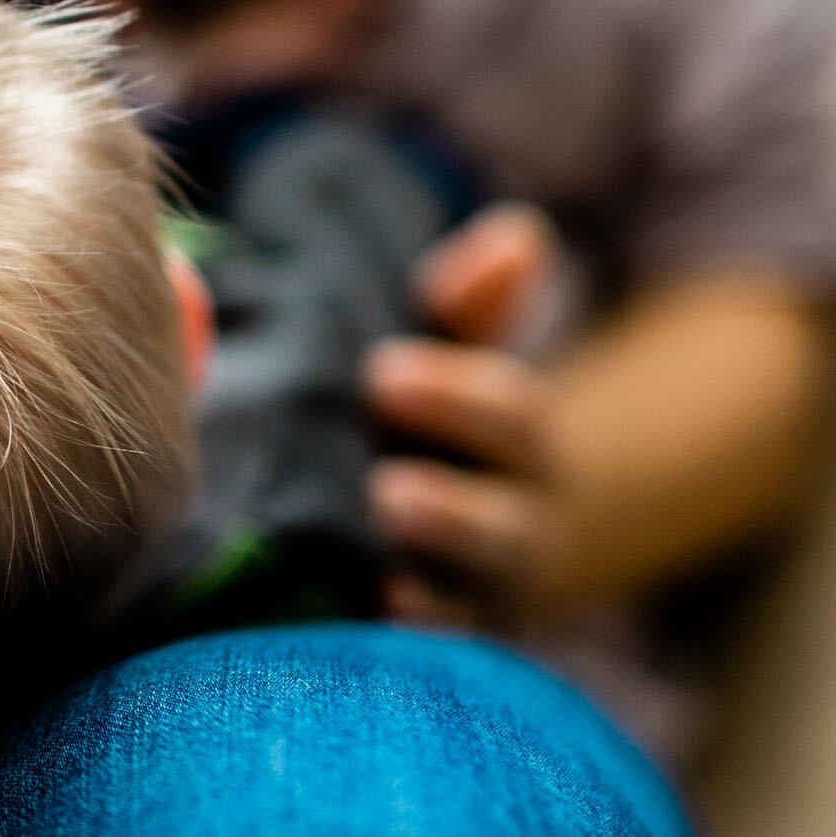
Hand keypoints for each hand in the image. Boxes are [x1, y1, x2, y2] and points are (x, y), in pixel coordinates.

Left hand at [363, 204, 567, 624]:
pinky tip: (372, 639)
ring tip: (388, 585)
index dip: (455, 395)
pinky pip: (439, 658)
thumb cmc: (451, 411)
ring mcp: (484, 594)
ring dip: (436, 597)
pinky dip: (413, 650)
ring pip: (475, 605)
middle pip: (503, 526)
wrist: (508, 509)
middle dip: (452, 512)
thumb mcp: (464, 347)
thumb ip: (475, 299)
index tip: (385, 372)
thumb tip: (519, 233)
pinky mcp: (447, 640)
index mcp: (515, 439)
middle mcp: (516, 522)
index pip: (507, 415)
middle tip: (389, 491)